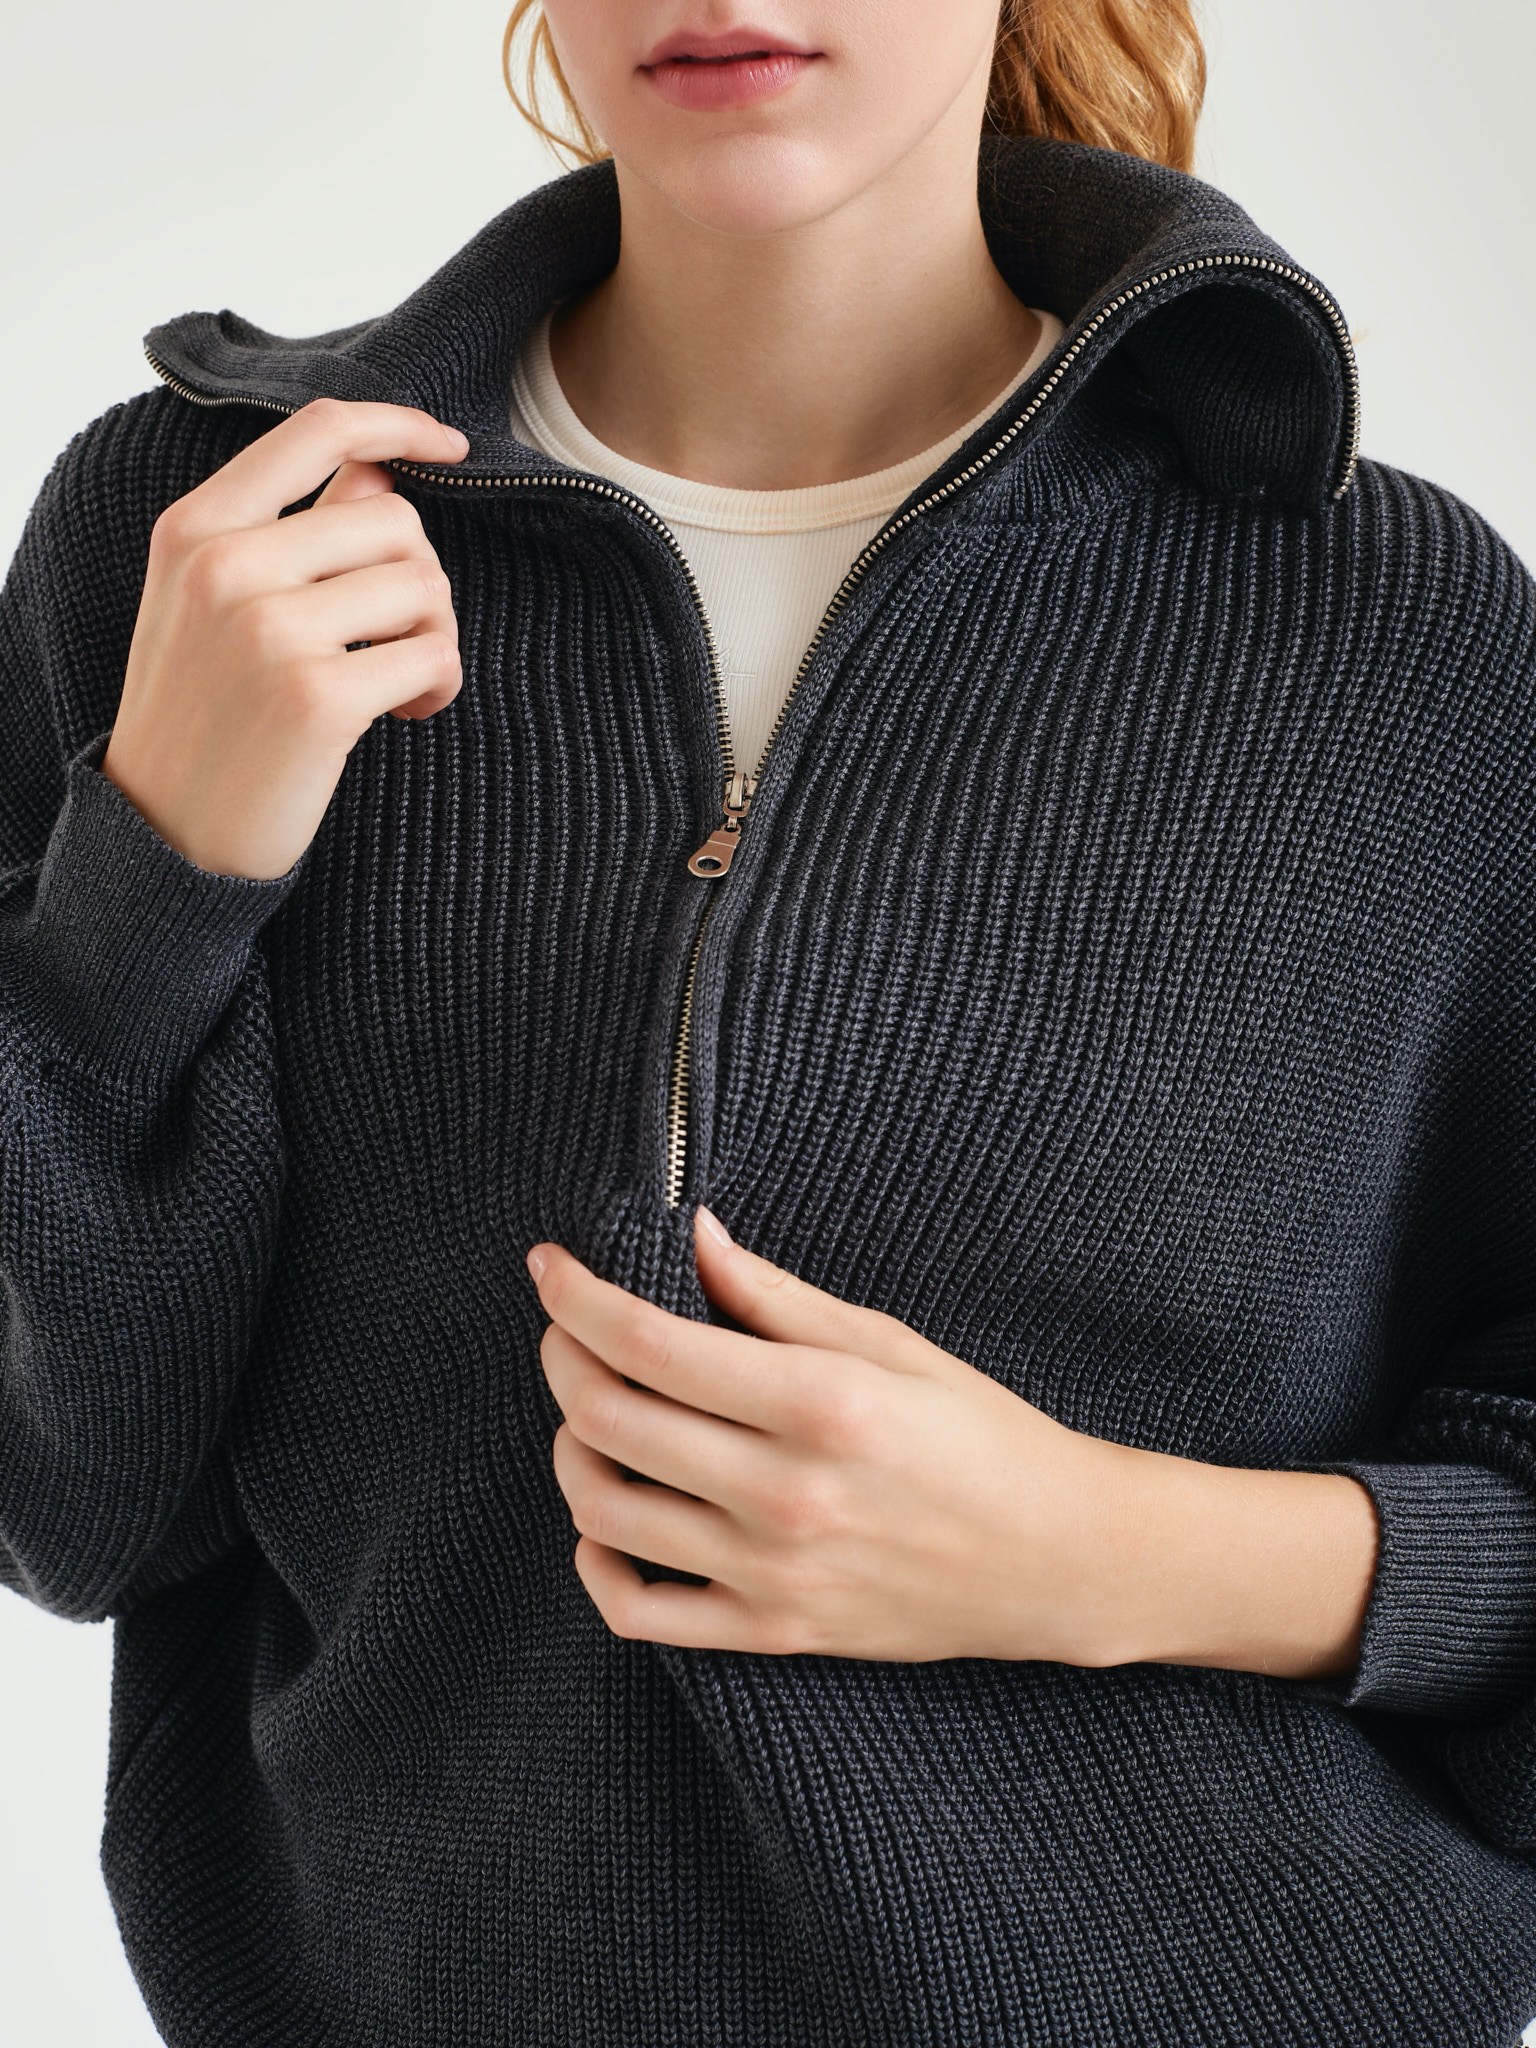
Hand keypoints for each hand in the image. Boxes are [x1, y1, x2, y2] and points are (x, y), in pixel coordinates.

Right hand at [100, 397, 470, 879]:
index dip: (399, 425)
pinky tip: (407, 714)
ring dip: (434, 634)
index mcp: (195, 528)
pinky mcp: (316, 698)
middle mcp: (226, 567)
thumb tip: (377, 470)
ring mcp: (268, 631)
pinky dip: (438, 686)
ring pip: (422, 585)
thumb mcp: (212, 602)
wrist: (164, 831)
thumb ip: (288, 530)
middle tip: (397, 636)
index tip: (451, 447)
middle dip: (419, 579)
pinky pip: (433, 656)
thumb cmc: (203, 713)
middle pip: (394, 519)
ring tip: (399, 678)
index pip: (316, 432)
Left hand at [526, 1206, 1144, 1663]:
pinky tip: (605, 1518)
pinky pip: (638, 1612)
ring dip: (570, 1447)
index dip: (578, 1298)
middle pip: (610, 1418)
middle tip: (567, 1329)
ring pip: (603, 1509)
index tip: (549, 1266)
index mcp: (822, 1403)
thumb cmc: (982, 1436)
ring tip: (591, 1412)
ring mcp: (773, 1574)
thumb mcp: (892, 1344)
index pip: (651, 1344)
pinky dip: (595, 1560)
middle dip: (563, 1357)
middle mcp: (787, 1492)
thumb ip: (778, 1297)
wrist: (1059, 1560)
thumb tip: (693, 1237)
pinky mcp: (772, 1633)